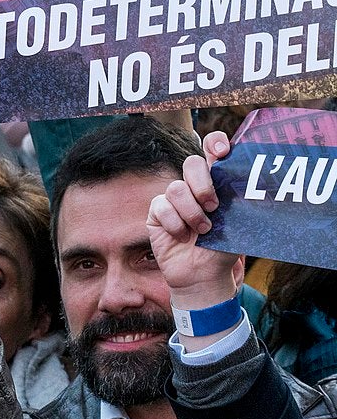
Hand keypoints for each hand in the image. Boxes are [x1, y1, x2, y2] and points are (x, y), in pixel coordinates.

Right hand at [146, 131, 241, 311]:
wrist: (203, 275)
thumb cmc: (223, 249)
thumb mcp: (239, 223)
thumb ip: (241, 201)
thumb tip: (260, 182)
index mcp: (215, 182)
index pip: (212, 150)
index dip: (215, 143)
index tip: (223, 151)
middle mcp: (192, 186)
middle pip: (191, 162)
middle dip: (203, 183)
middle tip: (213, 206)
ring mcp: (173, 198)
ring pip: (176, 188)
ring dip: (191, 212)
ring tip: (202, 230)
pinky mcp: (156, 213)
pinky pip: (161, 207)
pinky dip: (175, 224)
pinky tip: (181, 236)